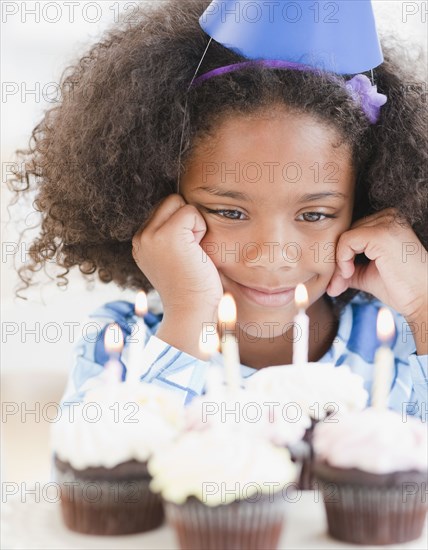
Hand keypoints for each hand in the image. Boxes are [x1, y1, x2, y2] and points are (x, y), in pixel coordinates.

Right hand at [132, 194, 222, 314]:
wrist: (192, 311)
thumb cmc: (193, 288)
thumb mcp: (173, 258)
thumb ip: (169, 235)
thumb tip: (184, 206)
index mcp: (140, 243)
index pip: (163, 209)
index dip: (182, 225)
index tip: (184, 254)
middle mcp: (140, 238)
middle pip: (170, 201)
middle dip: (187, 220)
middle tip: (190, 252)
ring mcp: (151, 236)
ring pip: (179, 203)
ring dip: (194, 225)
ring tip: (192, 252)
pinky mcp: (167, 235)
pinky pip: (191, 212)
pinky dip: (201, 229)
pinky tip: (196, 252)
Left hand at [326, 208, 427, 322]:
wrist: (423, 299)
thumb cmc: (401, 288)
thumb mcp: (367, 274)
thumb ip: (348, 268)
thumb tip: (327, 276)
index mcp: (388, 222)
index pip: (351, 233)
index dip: (340, 257)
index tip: (337, 283)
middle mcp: (389, 217)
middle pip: (345, 234)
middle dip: (336, 263)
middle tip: (336, 286)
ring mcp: (387, 223)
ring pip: (343, 237)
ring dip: (338, 264)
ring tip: (344, 282)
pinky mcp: (381, 233)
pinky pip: (346, 240)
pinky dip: (342, 259)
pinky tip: (350, 274)